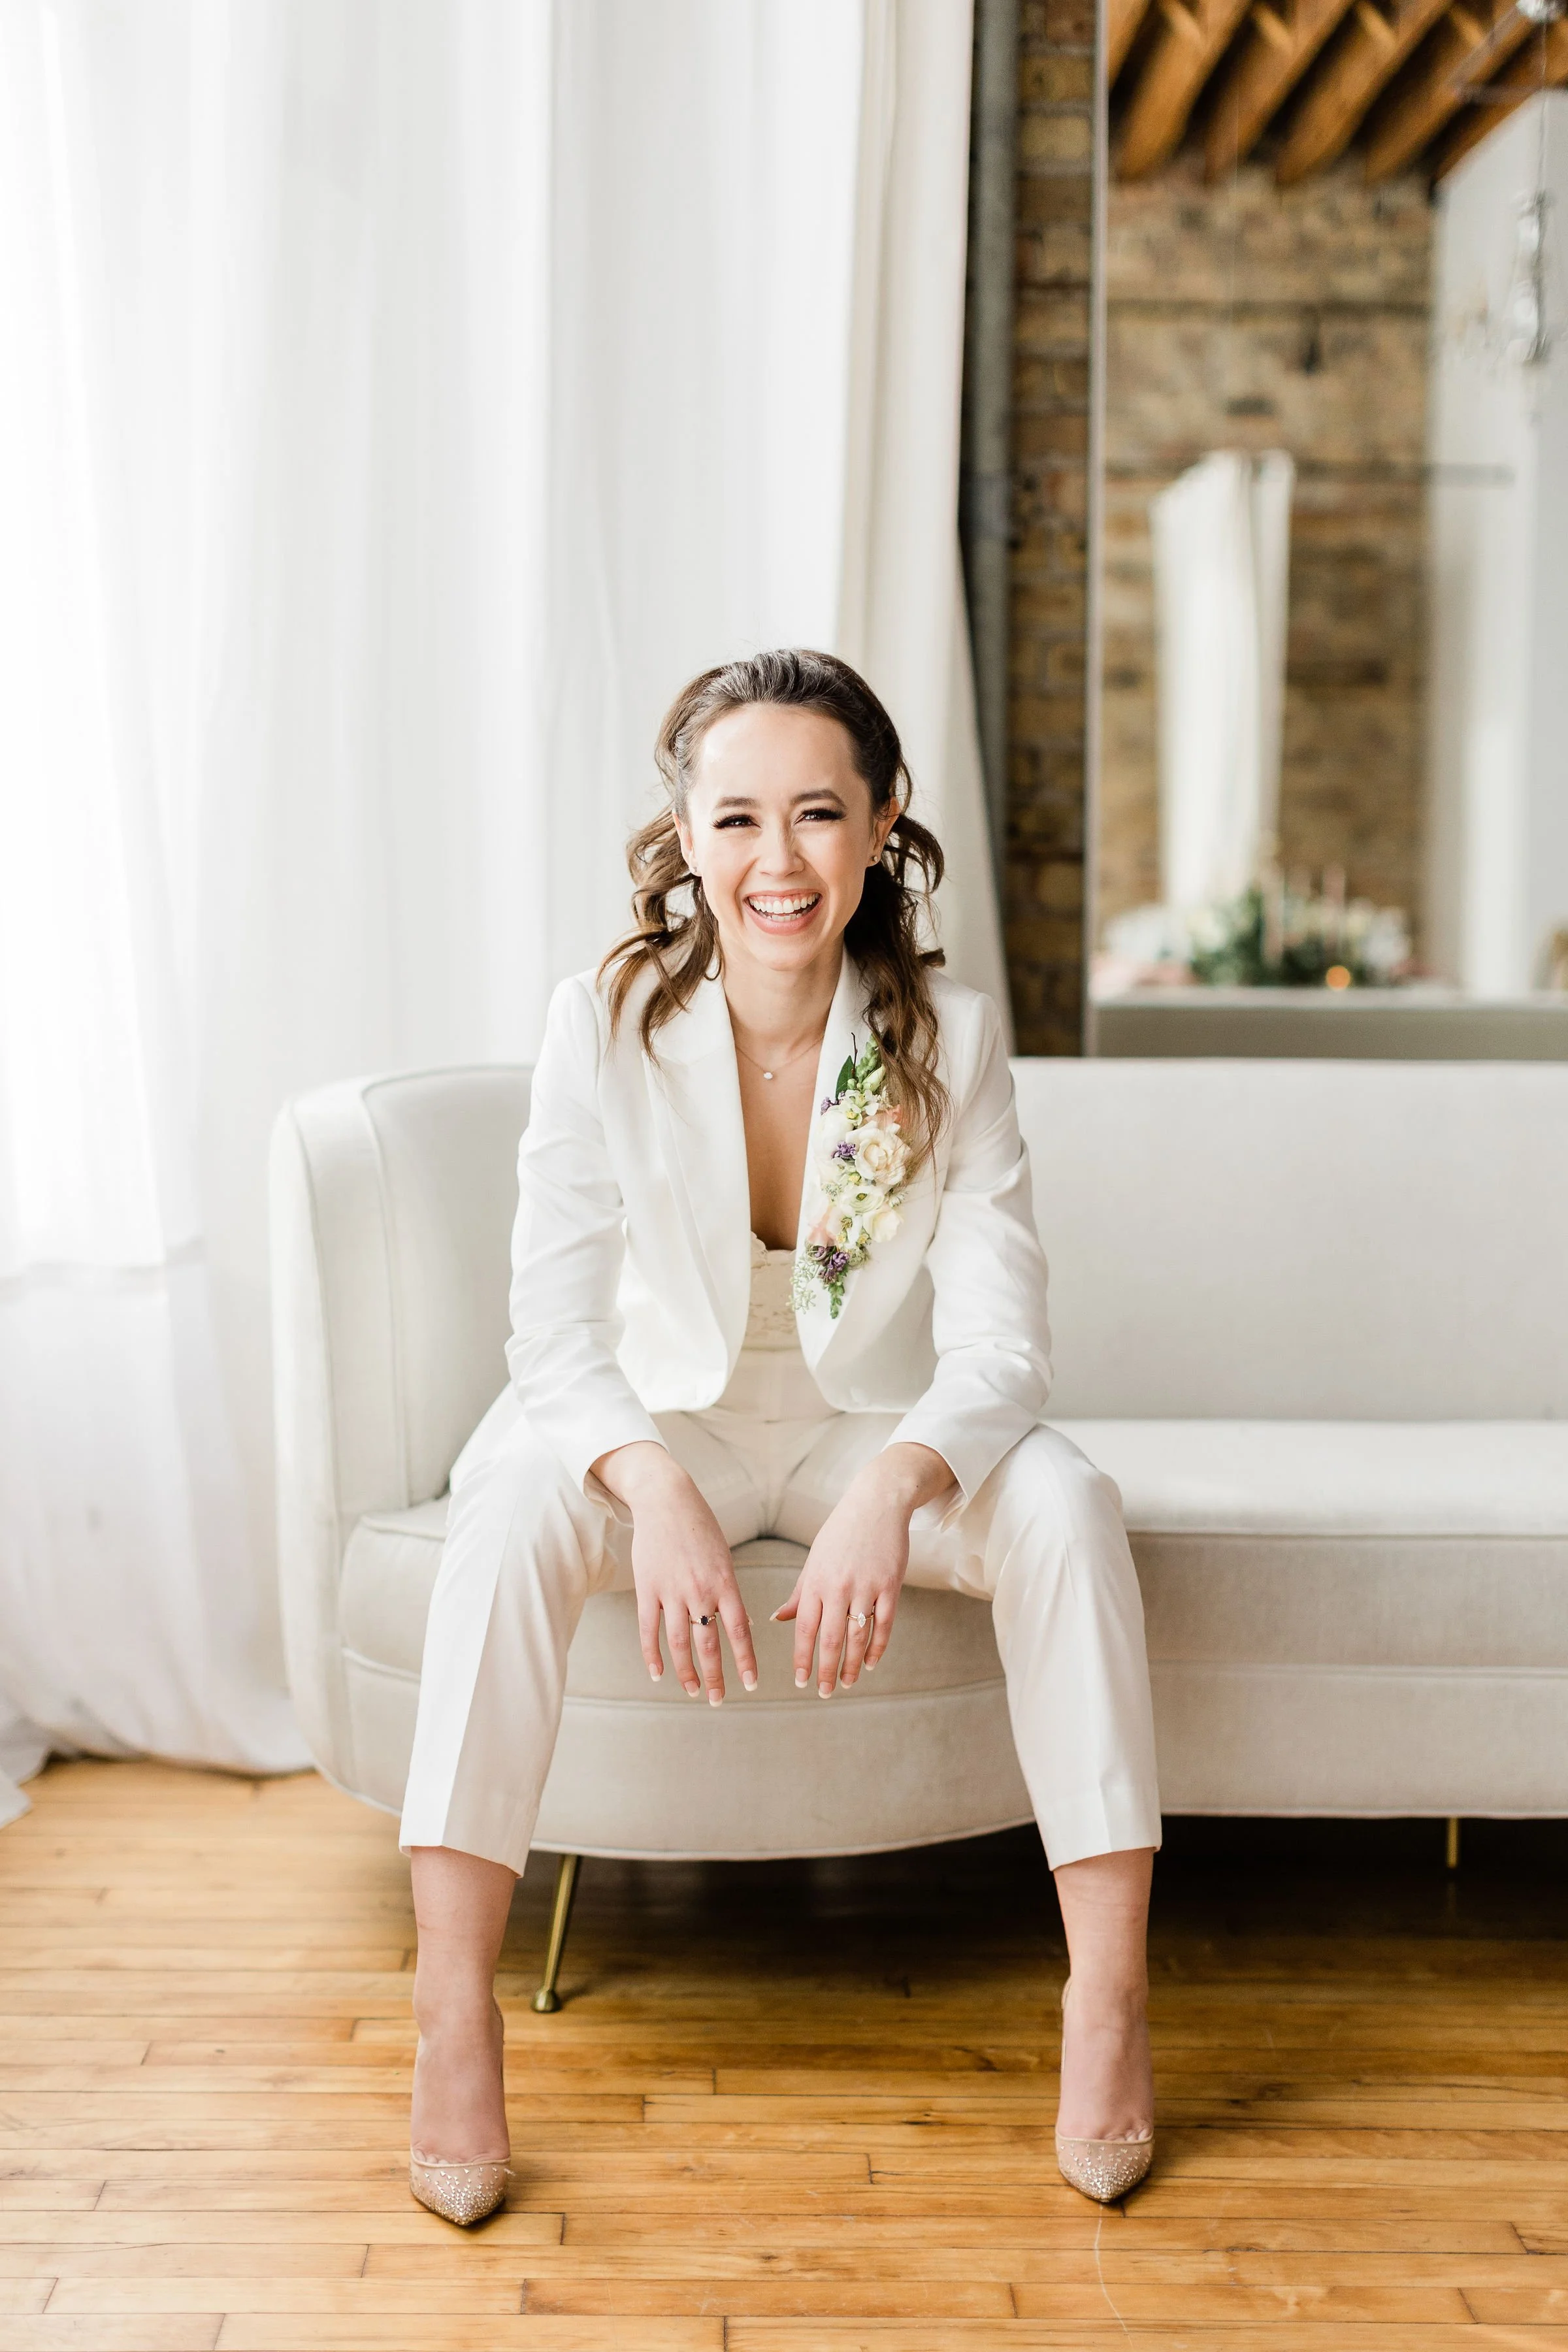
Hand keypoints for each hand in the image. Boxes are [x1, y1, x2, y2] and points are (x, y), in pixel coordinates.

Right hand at [589, 1442, 757, 1704]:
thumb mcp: (723, 1558)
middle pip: (708, 1645)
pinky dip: (652, 1655)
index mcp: (725, 1583)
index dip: (745, 1661)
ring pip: (678, 1644)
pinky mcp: (646, 1588)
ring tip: (691, 1691)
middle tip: (718, 1700)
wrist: (666, 1499)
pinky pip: (648, 1629)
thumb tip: (740, 1625)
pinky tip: (657, 1674)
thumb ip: (729, 1592)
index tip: (751, 1684)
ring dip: (686, 1673)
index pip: (739, 1631)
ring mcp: (671, 1591)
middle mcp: (700, 1591)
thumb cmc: (700, 1527)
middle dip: (715, 1677)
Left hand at [774, 1442, 954, 1695]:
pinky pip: (884, 1625)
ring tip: (846, 1684)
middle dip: (824, 1670)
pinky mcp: (890, 1586)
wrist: (877, 1503)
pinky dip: (878, 1648)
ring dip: (850, 1665)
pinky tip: (871, 1664)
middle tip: (822, 1692)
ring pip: (857, 1637)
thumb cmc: (841, 1533)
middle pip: (829, 1639)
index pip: (804, 1628)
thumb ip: (799, 1593)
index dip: (802, 1658)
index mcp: (815, 1581)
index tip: (800, 1681)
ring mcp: (865, 1587)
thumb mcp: (814, 1560)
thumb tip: (778, 1619)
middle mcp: (838, 1586)